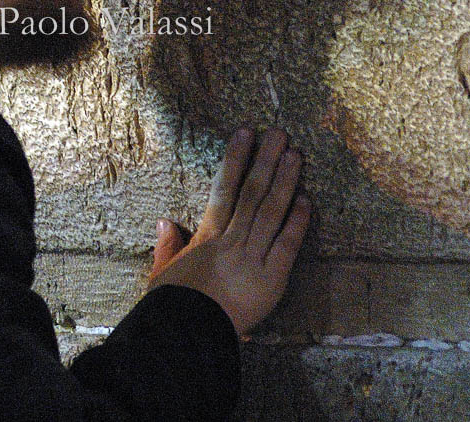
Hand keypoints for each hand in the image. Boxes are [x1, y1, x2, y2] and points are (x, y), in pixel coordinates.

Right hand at [145, 126, 310, 338]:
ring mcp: (252, 258)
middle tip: (279, 133)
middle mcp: (231, 241)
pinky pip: (286, 245)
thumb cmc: (174, 307)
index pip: (223, 189)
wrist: (188, 336)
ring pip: (270, 211)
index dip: (235, 159)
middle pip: (252, 192)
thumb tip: (166, 221)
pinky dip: (297, 222)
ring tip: (296, 155)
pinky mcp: (271, 280)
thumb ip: (167, 247)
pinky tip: (306, 200)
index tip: (245, 133)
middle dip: (266, 160)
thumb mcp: (163, 274)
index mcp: (206, 238)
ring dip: (285, 181)